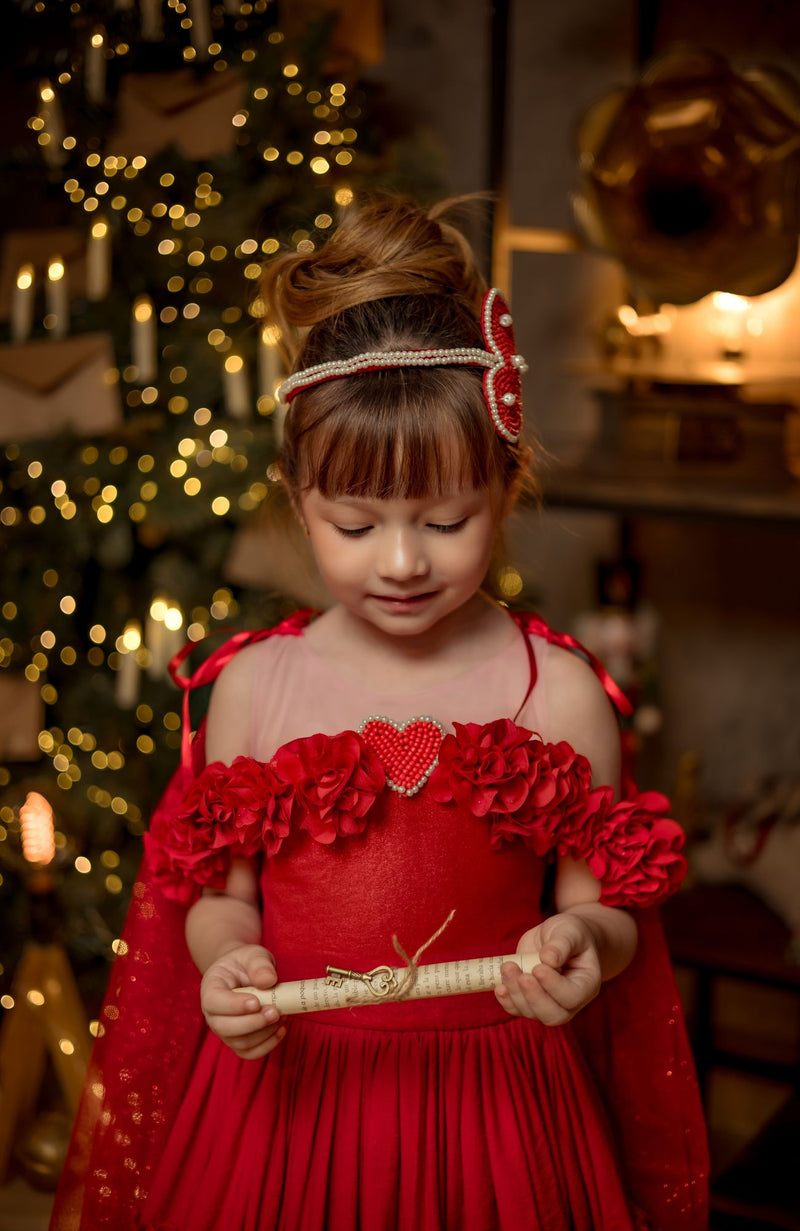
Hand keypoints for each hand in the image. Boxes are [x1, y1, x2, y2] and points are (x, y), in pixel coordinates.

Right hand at [200, 943, 284, 1058]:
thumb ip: (259, 964)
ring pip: (239, 1043)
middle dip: (252, 1023)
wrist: (244, 973)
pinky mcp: (238, 1041)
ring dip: (264, 1033)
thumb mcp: (252, 954)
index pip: (213, 1002)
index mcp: (210, 988)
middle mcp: (212, 1013)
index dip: (234, 1006)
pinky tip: (281, 1029)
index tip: (256, 1002)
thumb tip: (268, 981)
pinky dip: (267, 1045)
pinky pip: (250, 1052)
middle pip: (224, 1028)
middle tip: (275, 1012)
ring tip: (281, 1015)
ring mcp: (224, 1030)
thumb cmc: (246, 963)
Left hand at [494, 913, 601, 1024]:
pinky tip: (499, 986)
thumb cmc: (570, 933)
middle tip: (520, 975)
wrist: (559, 936)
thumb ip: (561, 944)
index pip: (571, 996)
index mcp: (586, 984)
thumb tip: (548, 959)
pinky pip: (518, 1009)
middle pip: (553, 1015)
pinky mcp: (530, 999)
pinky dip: (507, 1000)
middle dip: (533, 997)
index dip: (553, 986)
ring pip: (532, 1013)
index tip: (538, 968)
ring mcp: (549, 1003)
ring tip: (507, 968)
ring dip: (516, 994)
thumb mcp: (569, 931)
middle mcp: (570, 1001)